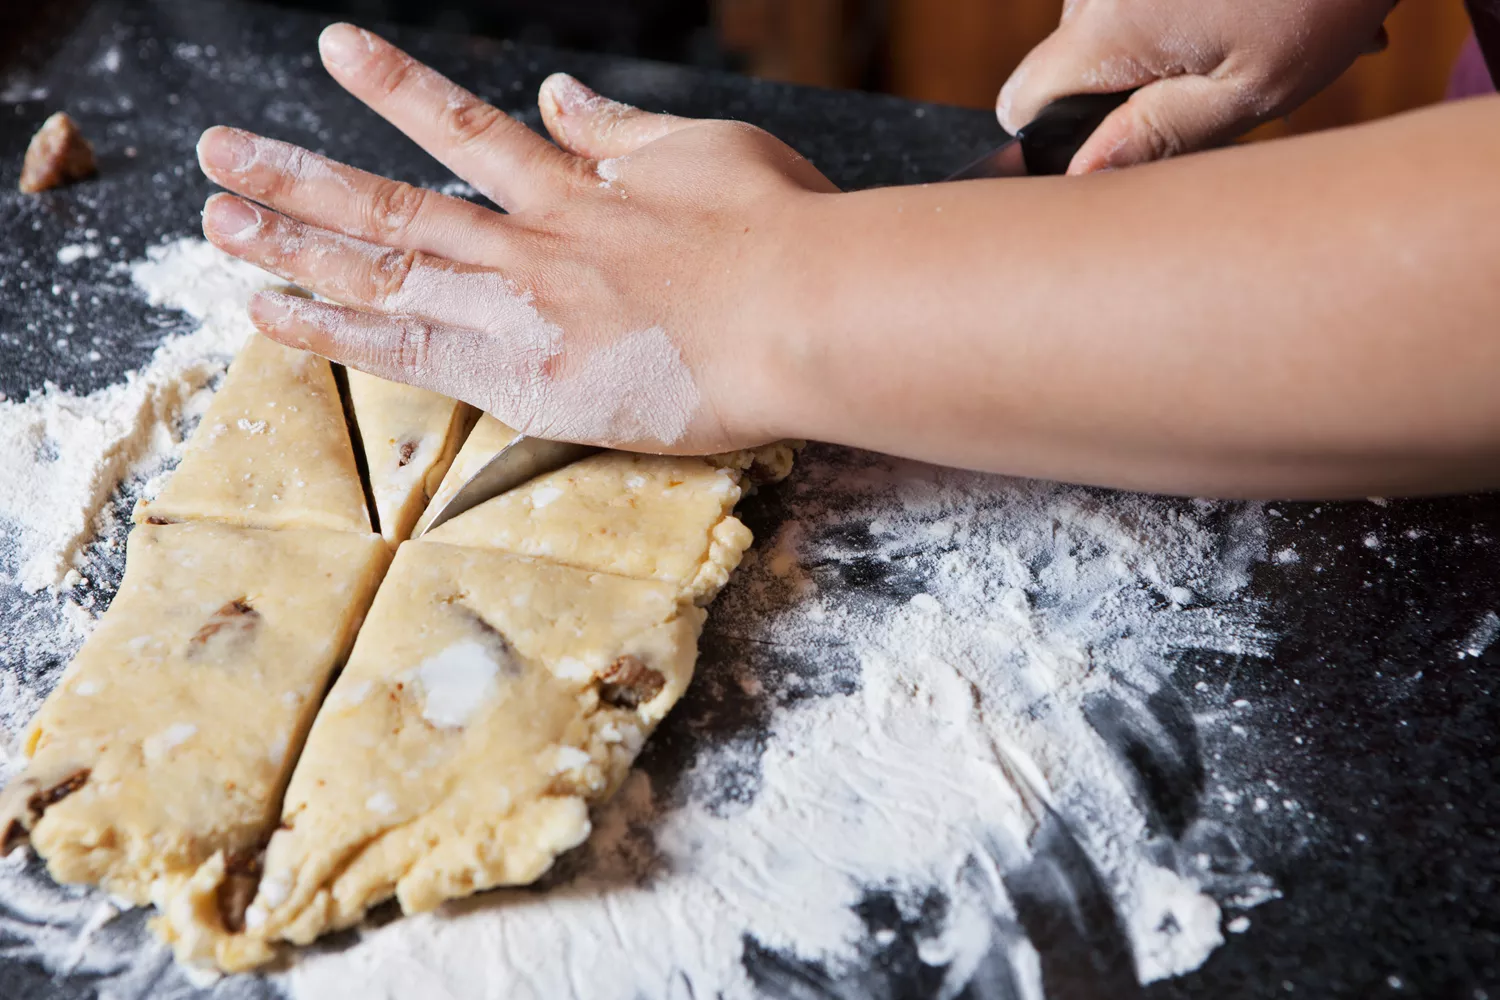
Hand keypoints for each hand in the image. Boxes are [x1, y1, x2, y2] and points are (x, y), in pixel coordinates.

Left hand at [196, 24, 835, 452]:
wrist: (804, 313)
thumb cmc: (780, 232)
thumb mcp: (704, 150)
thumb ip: (617, 130)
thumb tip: (555, 96)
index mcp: (575, 187)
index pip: (463, 130)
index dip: (395, 89)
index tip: (335, 51)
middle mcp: (530, 241)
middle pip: (392, 203)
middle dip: (300, 175)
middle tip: (220, 152)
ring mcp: (520, 310)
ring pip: (382, 268)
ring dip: (293, 241)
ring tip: (216, 219)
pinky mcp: (528, 380)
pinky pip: (410, 353)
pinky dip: (336, 332)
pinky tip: (272, 312)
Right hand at [997, 0, 1398, 173]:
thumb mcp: (1251, 88)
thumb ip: (1157, 136)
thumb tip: (1080, 177)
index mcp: (1107, 31)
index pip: (1022, 103)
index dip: (1058, 137)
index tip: (1117, 143)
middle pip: (1074, 59)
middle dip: (1136, 85)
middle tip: (1228, 87)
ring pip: (1115, 20)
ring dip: (1173, 42)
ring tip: (1261, 39)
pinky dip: (1190, 4)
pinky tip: (1257, 7)